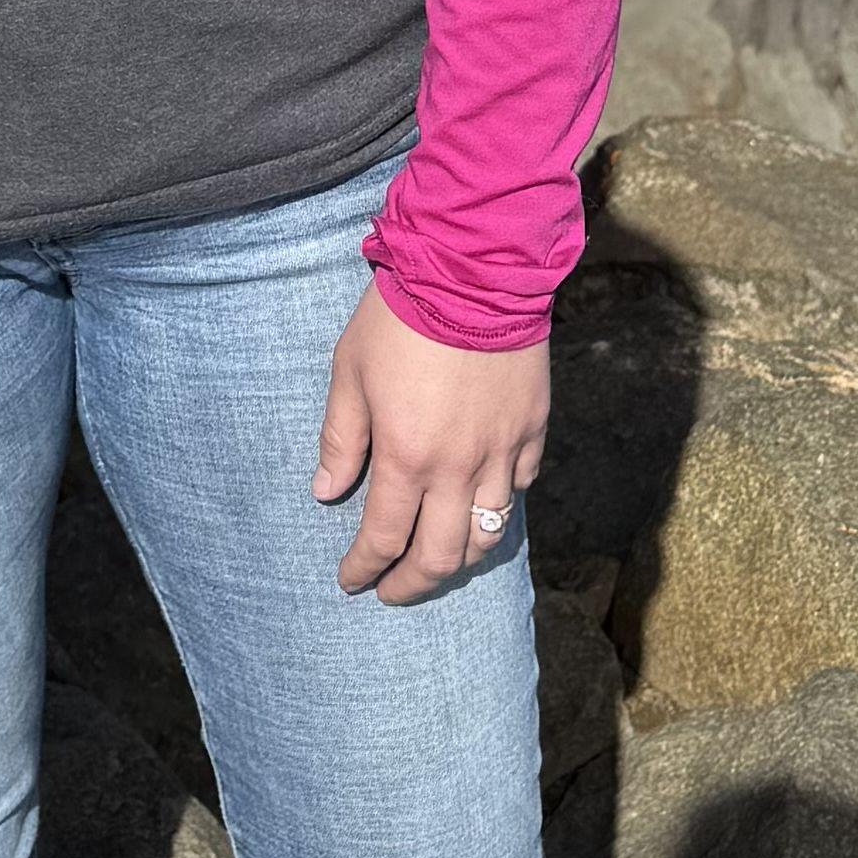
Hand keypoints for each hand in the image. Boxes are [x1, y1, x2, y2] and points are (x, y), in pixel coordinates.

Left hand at [313, 287, 549, 603]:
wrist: (474, 268)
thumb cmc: (401, 316)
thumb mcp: (349, 372)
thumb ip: (341, 439)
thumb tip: (325, 492)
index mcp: (406, 456)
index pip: (384, 538)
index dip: (364, 567)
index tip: (352, 580)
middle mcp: (458, 466)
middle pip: (441, 556)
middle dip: (412, 584)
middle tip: (392, 588)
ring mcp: (502, 450)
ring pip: (488, 532)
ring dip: (459, 557)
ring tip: (437, 557)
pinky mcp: (533, 428)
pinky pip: (520, 487)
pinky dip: (498, 505)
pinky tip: (479, 501)